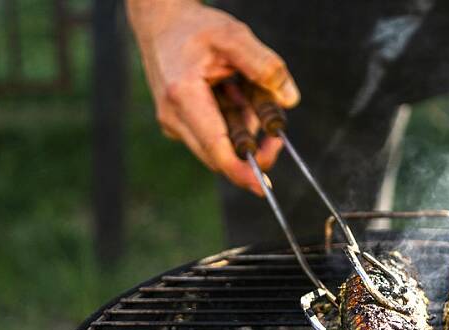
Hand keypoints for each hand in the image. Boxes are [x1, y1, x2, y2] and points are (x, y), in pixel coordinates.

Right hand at [126, 0, 299, 195]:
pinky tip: (230, 92)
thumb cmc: (193, 28)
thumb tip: (289, 99)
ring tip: (242, 87)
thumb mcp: (234, 36)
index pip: (216, 150)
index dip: (242, 172)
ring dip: (242, 125)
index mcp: (183, 96)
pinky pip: (213, 136)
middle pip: (220, 155)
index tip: (265, 186)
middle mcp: (173, 117)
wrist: (160, 23)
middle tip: (272, 115)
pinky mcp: (178, 125)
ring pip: (220, 146)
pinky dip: (231, 120)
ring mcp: (173, 124)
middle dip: (253, 143)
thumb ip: (264, 65)